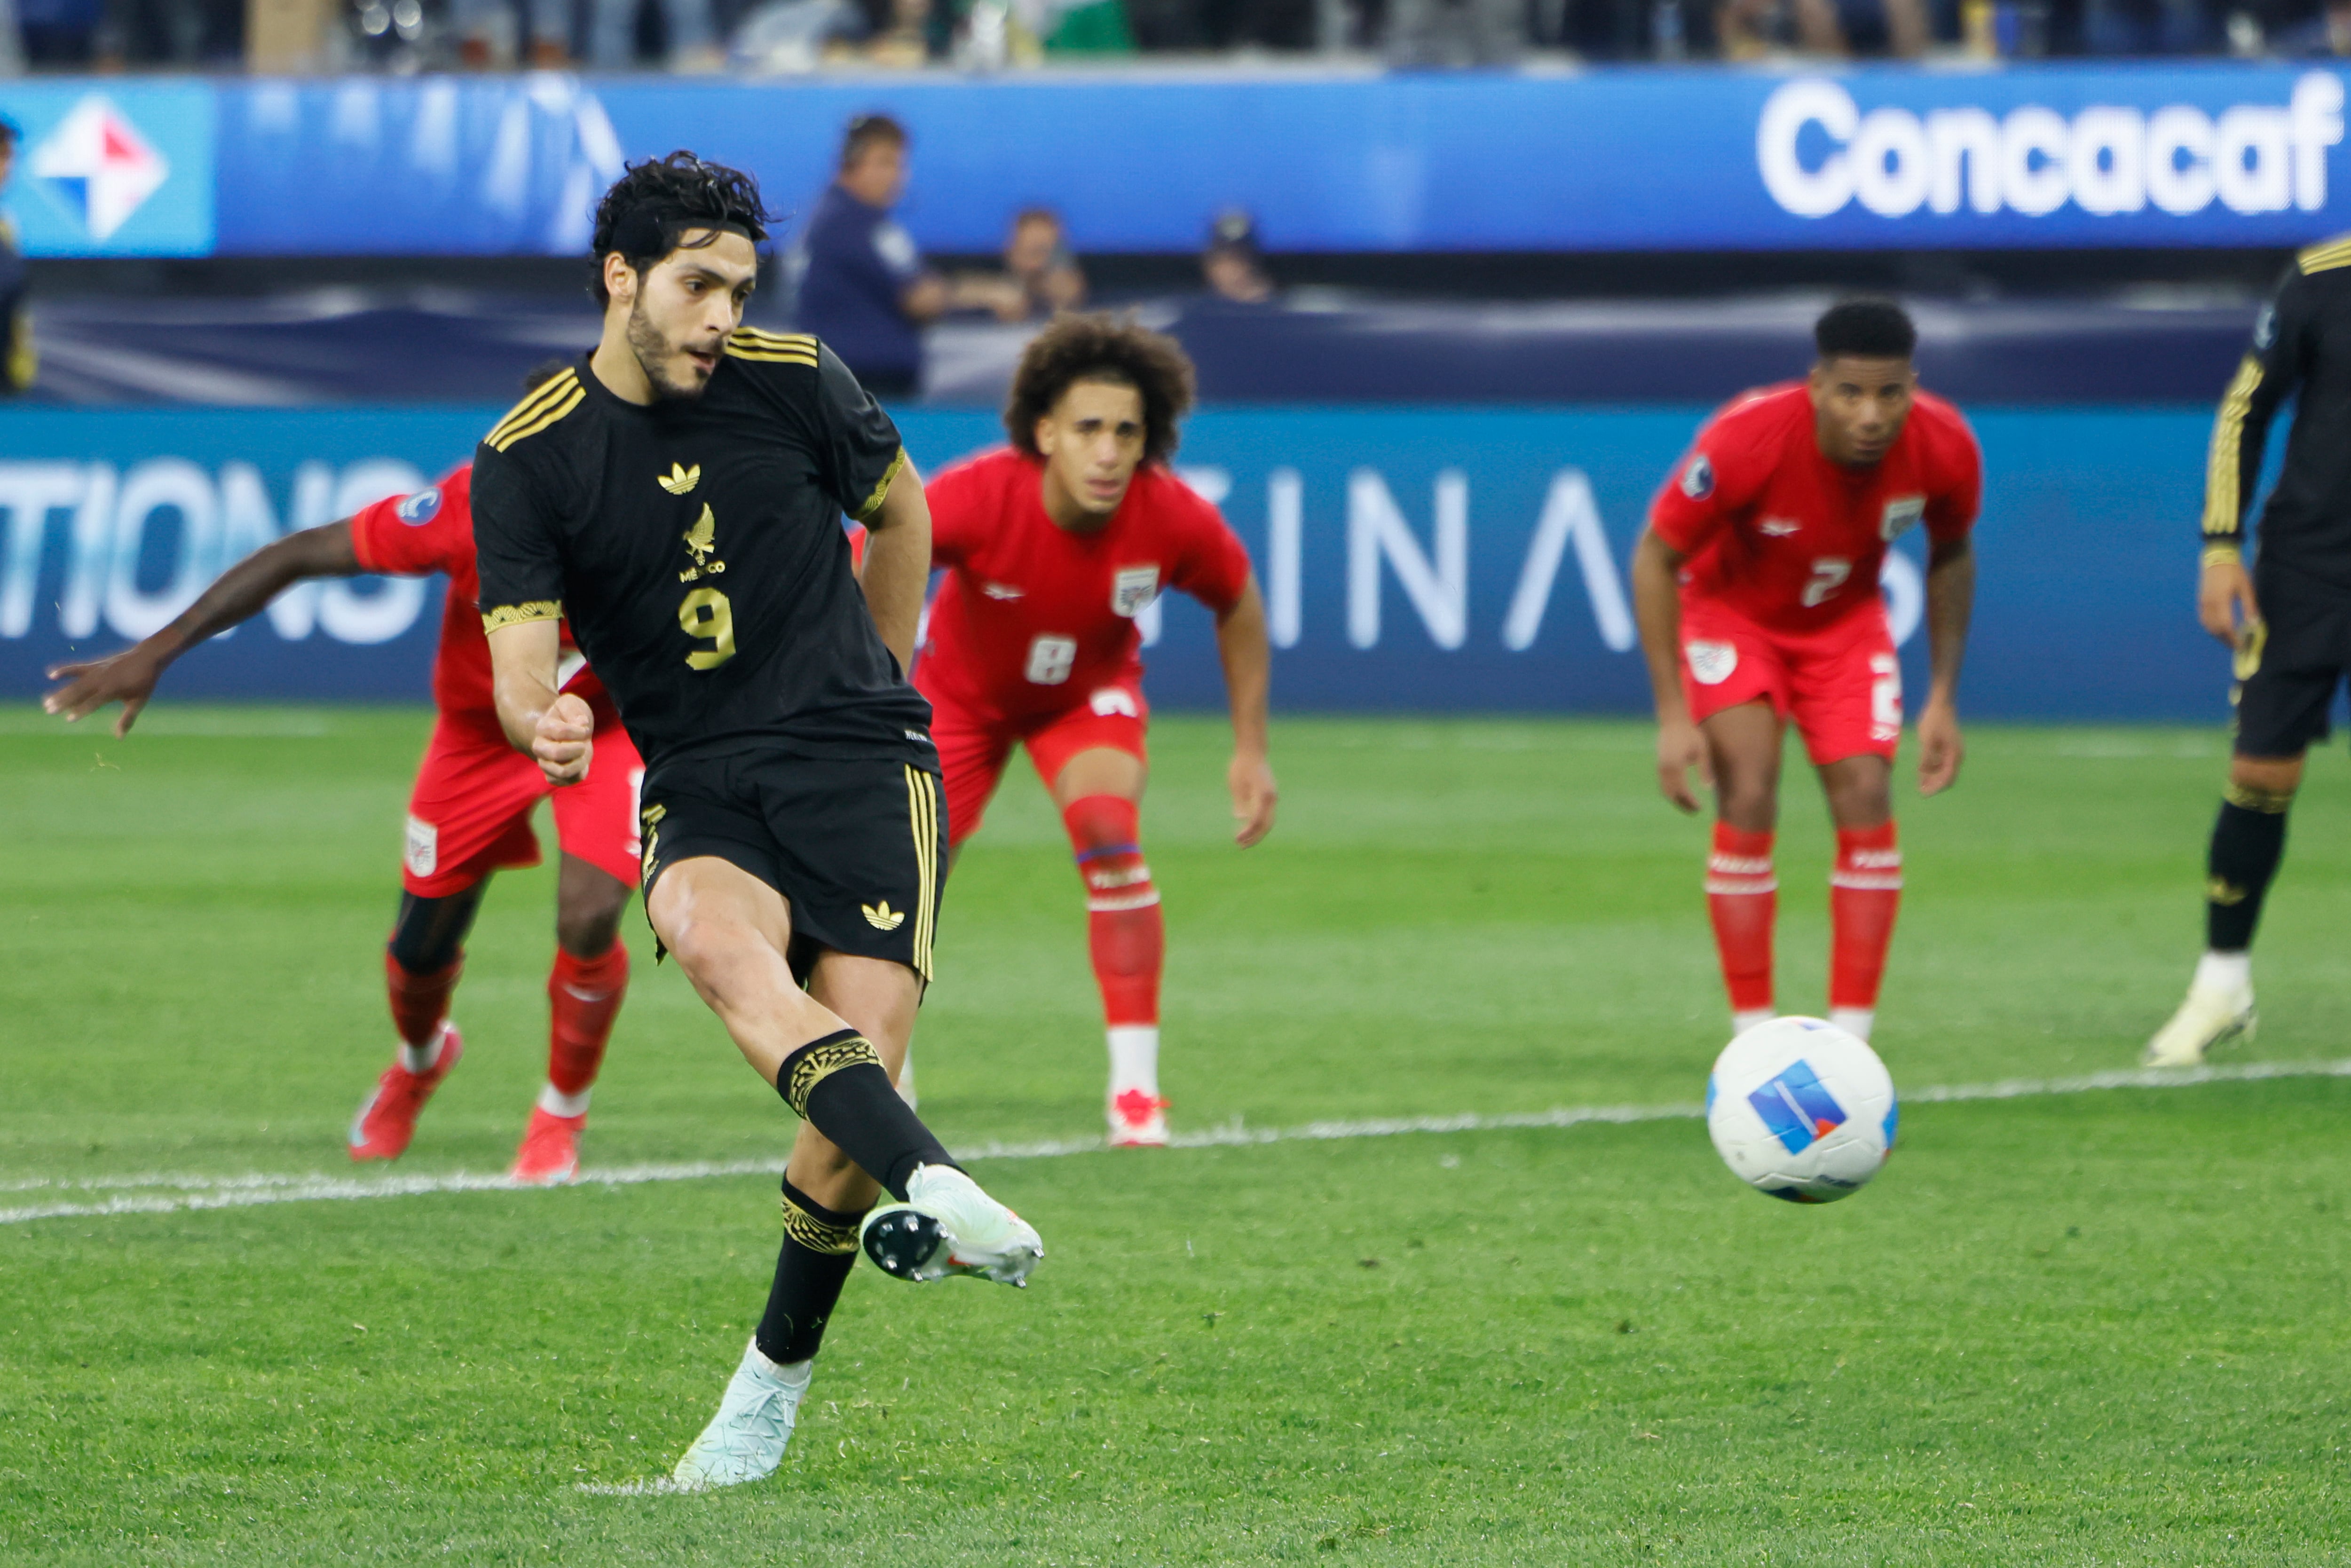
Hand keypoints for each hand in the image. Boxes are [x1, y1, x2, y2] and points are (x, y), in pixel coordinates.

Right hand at [43, 648, 164, 736]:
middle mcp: (102, 680)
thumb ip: (127, 719)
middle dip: (64, 702)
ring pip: (75, 683)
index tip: (69, 719)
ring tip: (47, 702)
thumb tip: (119, 738)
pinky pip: (77, 668)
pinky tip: (51, 675)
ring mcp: (97, 671)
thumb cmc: (144, 682)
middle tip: (49, 711)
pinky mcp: (95, 665)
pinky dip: (65, 670)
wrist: (147, 657)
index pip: (94, 702)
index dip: (82, 711)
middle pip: (79, 692)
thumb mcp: (138, 702)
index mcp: (113, 690)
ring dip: (60, 692)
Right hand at [532, 693, 593, 785]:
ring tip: (583, 754)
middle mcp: (539, 747)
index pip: (560, 731)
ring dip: (580, 763)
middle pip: (555, 753)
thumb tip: (581, 723)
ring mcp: (544, 763)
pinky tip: (581, 763)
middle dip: (577, 749)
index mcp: (543, 727)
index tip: (584, 728)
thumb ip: (573, 709)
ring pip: (562, 771)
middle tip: (584, 744)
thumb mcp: (571, 704)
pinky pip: (565, 782)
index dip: (579, 731)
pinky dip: (578, 773)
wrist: (563, 732)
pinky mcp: (552, 776)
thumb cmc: (568, 717)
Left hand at [1228, 751, 1277, 846]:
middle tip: (1240, 846)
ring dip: (1257, 832)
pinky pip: (1266, 815)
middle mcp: (1271, 798)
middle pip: (1266, 825)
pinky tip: (1247, 829)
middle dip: (1254, 837)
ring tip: (1244, 841)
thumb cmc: (1241, 766)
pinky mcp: (1269, 797)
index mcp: (1263, 795)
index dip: (1248, 832)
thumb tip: (1240, 818)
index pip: (1257, 820)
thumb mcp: (1236, 784)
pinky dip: (1258, 824)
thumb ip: (1240, 802)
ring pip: (1268, 821)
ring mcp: (1272, 798)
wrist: (1253, 752)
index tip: (1237, 839)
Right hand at [1656, 715, 1709, 813]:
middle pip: (1671, 794)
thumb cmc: (1690, 734)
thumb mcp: (1702, 751)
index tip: (1700, 808)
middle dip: (1682, 805)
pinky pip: (1663, 784)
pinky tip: (1681, 793)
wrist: (1673, 721)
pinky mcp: (1659, 765)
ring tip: (1688, 805)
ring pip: (1665, 791)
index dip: (1690, 802)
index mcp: (1676, 766)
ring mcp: (1660, 767)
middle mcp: (1665, 769)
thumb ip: (1705, 770)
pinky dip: (1671, 792)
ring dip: (1676, 800)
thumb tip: (1708, 788)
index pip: (1682, 791)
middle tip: (1695, 811)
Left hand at [1916, 696, 1963, 795]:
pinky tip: (1922, 772)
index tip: (1924, 793)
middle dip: (1935, 785)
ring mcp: (1953, 751)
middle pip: (1947, 777)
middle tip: (1921, 791)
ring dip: (1933, 778)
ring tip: (1920, 784)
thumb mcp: (1927, 739)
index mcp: (1954, 755)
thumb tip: (1925, 773)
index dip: (1935, 787)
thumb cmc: (1934, 720)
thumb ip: (1926, 757)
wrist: (1940, 704)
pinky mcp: (1947, 747)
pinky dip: (1933, 769)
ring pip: (1944, 771)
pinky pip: (1941, 763)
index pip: (1947, 778)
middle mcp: (1956, 755)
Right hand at [2199, 558, 2259, 645]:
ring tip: (2229, 639)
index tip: (2241, 645)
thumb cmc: (2235, 572)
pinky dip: (2211, 628)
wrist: (2217, 558)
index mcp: (2221, 601)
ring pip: (2208, 626)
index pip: (2226, 625)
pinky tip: (2219, 629)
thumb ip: (2249, 607)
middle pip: (2215, 629)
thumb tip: (2254, 625)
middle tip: (2237, 645)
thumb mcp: (2246, 589)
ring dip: (2218, 635)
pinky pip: (2204, 620)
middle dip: (2226, 639)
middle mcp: (2209, 604)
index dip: (2233, 638)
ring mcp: (2203, 603)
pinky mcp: (2201, 602)